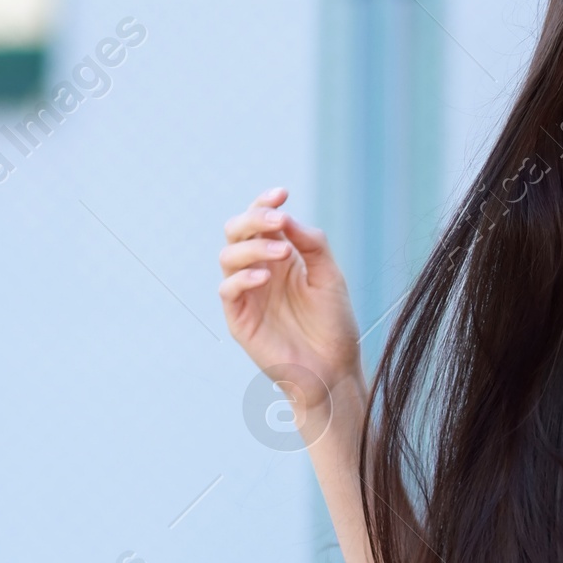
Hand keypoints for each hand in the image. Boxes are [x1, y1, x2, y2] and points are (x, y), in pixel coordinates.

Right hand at [218, 189, 361, 435]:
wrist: (334, 368)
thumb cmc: (334, 324)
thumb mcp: (330, 276)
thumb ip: (312, 244)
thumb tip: (287, 217)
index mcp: (279, 257)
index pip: (261, 221)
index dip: (265, 203)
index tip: (282, 194)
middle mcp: (259, 271)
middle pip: (237, 231)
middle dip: (254, 219)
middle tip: (278, 221)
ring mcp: (247, 294)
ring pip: (228, 256)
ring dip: (252, 247)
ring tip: (282, 252)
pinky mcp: (239, 319)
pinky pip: (228, 290)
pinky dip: (243, 278)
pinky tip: (265, 276)